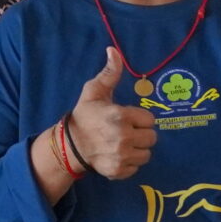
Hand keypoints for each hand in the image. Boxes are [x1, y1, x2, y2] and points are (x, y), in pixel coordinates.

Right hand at [68, 48, 159, 180]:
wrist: (69, 145)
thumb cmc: (84, 115)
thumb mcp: (94, 91)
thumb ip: (109, 73)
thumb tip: (114, 50)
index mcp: (121, 116)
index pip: (149, 120)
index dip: (139, 118)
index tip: (127, 118)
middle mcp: (124, 138)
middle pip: (151, 138)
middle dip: (141, 133)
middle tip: (126, 131)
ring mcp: (122, 156)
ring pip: (146, 154)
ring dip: (137, 149)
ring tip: (123, 143)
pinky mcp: (119, 171)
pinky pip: (136, 167)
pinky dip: (129, 162)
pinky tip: (118, 155)